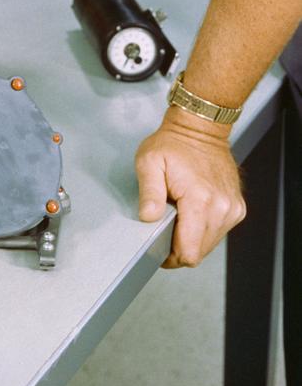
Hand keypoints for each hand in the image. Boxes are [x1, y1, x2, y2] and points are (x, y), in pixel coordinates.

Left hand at [134, 108, 245, 267]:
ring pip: (210, 244)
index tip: (158, 247)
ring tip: (178, 214)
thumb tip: (149, 218)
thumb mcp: (149, 162)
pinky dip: (204, 228)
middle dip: (180, 247)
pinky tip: (192, 211)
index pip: (190, 252)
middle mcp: (222, 208)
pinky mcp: (237, 208)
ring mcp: (232, 209)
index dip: (171, 257)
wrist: (200, 129)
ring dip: (192, 237)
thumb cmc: (173, 144)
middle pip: (200, 252)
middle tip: (164, 226)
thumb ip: (149, 192)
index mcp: (200, 200)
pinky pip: (218, 231)